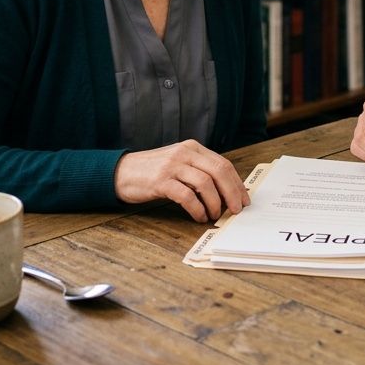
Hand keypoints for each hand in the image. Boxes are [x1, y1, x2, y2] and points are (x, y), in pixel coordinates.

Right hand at [113, 140, 248, 222]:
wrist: (120, 172)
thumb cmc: (153, 172)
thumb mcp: (179, 164)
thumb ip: (199, 171)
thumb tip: (227, 192)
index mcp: (192, 148)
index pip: (223, 164)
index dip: (237, 183)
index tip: (244, 199)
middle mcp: (184, 153)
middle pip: (219, 171)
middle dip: (232, 193)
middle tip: (236, 210)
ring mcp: (172, 165)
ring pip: (205, 183)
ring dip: (214, 203)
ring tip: (214, 215)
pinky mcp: (160, 181)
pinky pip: (186, 196)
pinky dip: (197, 209)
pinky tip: (199, 217)